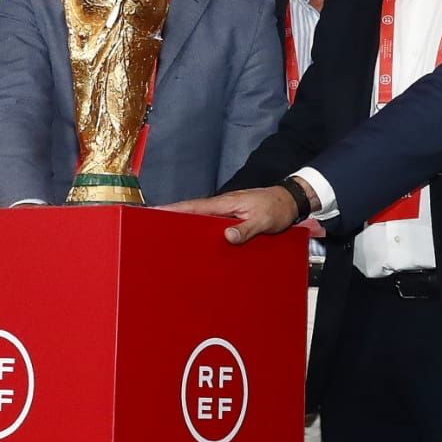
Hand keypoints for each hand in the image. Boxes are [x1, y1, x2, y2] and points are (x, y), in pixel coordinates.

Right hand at [162, 182, 304, 244]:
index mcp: (225, 204)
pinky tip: (195, 239)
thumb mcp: (263, 221)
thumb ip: (245, 230)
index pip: (194, 206)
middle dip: (173, 218)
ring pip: (200, 218)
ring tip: (167, 236)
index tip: (155, 211)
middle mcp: (222, 206)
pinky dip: (200, 228)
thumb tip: (227, 237)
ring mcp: (226, 211)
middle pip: (192, 212)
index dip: (174, 209)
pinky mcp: (231, 217)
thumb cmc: (276, 208)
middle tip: (152, 227)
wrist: (289, 201)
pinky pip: (211, 223)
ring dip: (185, 224)